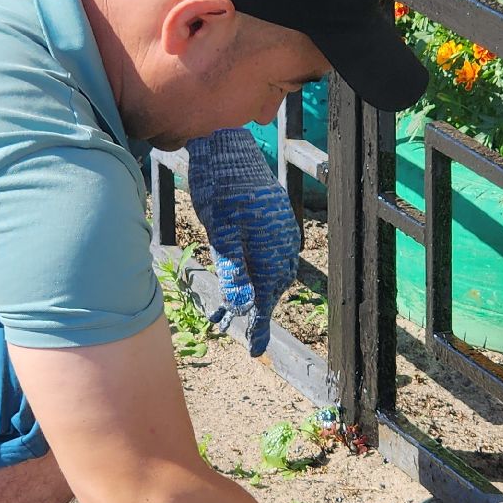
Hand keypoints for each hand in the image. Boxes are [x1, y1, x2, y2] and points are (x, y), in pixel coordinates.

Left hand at [186, 129, 298, 356]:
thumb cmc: (220, 189)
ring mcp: (281, 229)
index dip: (259, 325)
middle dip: (255, 310)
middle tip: (232, 327)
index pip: (265, 297)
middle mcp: (282, 242)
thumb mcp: (221, 232)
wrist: (228, 150)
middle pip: (271, 288)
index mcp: (270, 248)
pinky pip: (272, 254)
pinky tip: (246, 273)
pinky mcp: (274, 220)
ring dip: (256, 291)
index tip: (255, 352)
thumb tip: (243, 305)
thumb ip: (233, 269)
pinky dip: (258, 270)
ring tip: (232, 308)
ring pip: (272, 271)